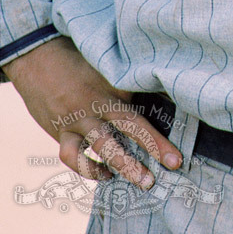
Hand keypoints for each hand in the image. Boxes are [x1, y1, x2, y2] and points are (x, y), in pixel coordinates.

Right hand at [3, 36, 182, 187]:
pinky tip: (105, 174)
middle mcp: (99, 101)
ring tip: (144, 180)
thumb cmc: (79, 57)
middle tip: (173, 162)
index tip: (189, 118)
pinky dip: (90, 170)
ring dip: (125, 165)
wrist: (38, 57)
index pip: (149, 93)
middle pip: (131, 123)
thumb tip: (164, 81)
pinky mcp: (61, 131)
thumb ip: (130, 75)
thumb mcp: (106, 61)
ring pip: (103, 145)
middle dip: (154, 144)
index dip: (168, 104)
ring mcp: (79, 118)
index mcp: (115, 81)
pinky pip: (74, 157)